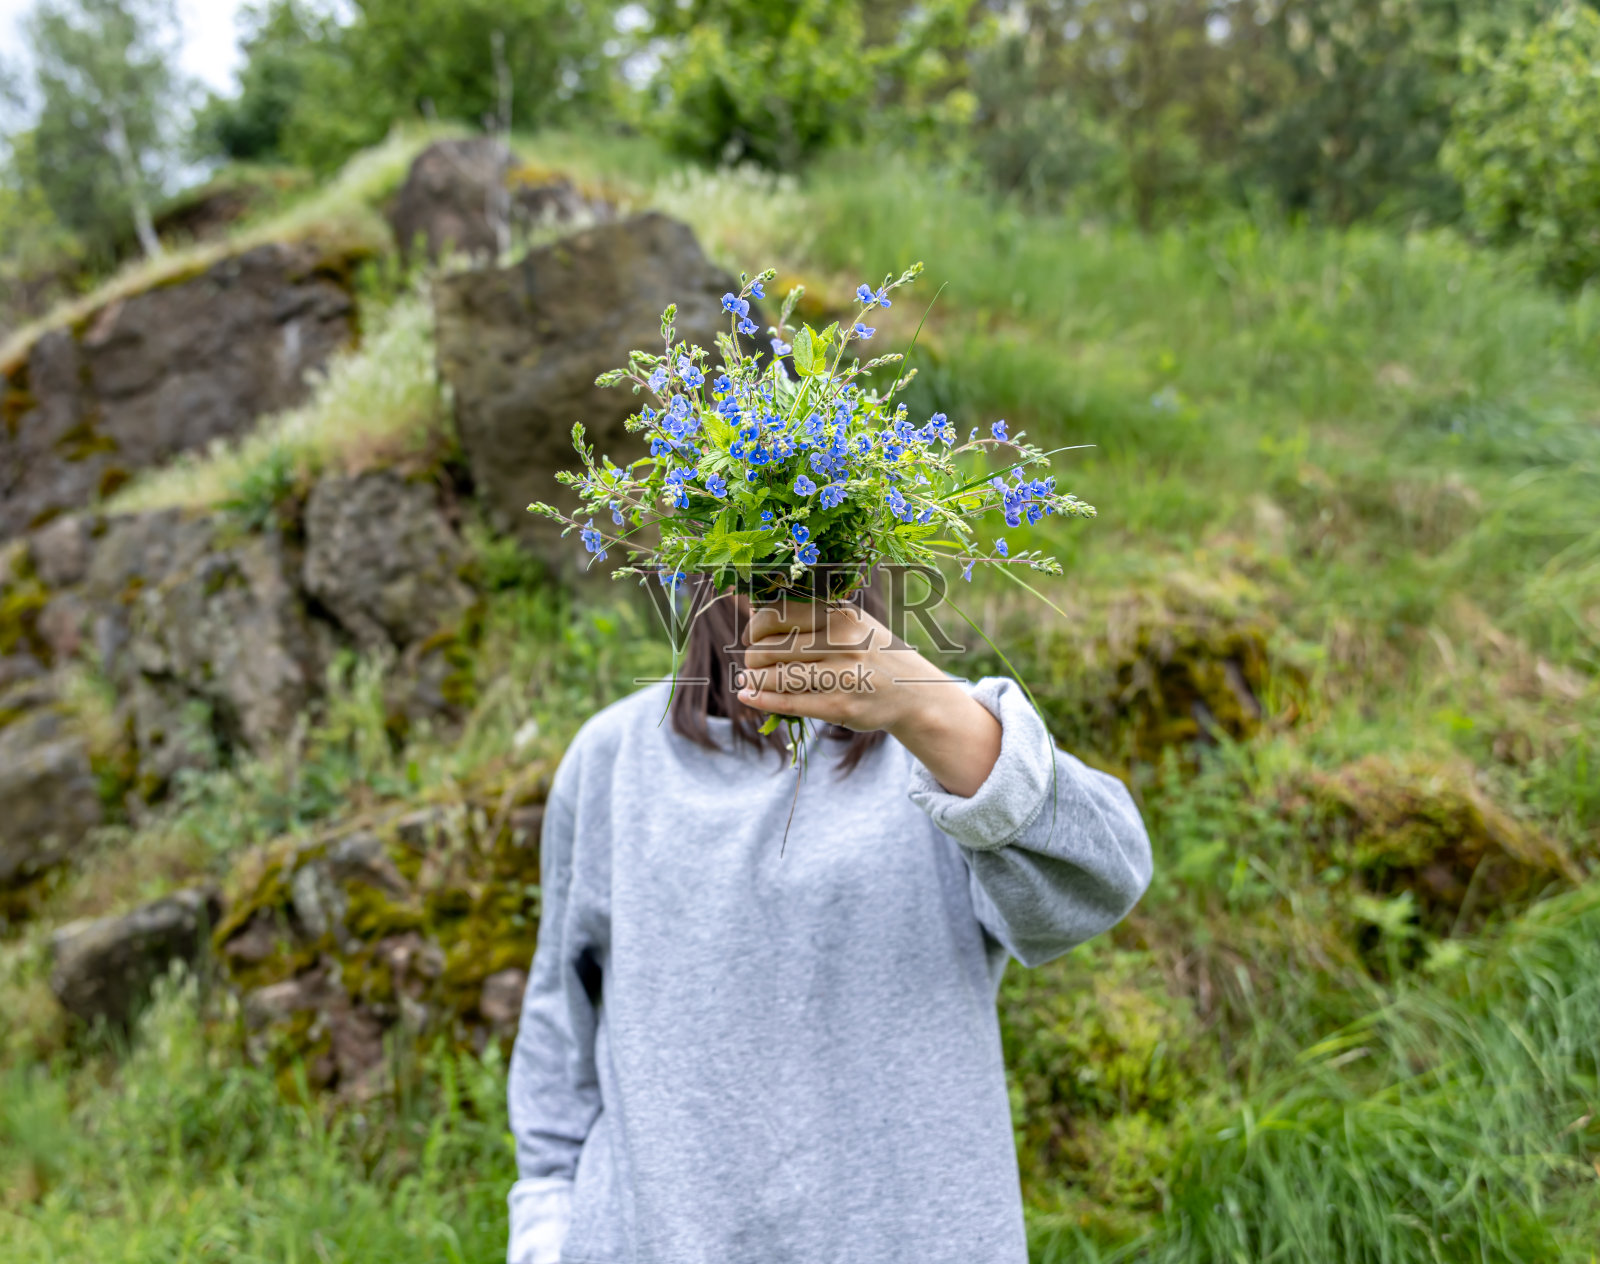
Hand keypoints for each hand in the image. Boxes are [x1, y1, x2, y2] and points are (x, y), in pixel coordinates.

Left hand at [738, 601, 1001, 796]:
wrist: (914, 693)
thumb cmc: (871, 652)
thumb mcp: (850, 621)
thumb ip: (810, 614)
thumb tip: (755, 609)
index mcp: (840, 614)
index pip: (776, 614)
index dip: (755, 626)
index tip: (752, 636)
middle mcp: (842, 640)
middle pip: (770, 647)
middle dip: (752, 657)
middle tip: (752, 664)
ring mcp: (843, 674)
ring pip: (775, 676)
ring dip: (753, 680)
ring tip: (748, 681)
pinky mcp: (841, 705)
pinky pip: (789, 702)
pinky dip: (762, 700)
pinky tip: (748, 697)